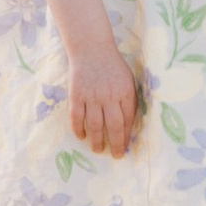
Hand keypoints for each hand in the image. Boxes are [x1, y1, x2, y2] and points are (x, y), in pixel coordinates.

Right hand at [66, 39, 138, 156]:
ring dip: (97, 141)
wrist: (92, 49)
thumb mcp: (127, 79)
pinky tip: (82, 136)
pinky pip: (77, 118)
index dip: (127, 135)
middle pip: (113, 126)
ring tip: (98, 150)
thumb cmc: (113, 65)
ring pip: (94, 125)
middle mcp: (109, 96)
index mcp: (124, 92)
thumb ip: (128, 99)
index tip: (126, 146)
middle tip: (116, 155)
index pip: (127, 119)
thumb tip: (128, 122)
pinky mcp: (76, 96)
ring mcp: (91, 97)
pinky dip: (79, 129)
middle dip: (116, 144)